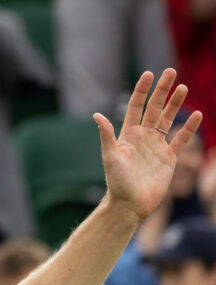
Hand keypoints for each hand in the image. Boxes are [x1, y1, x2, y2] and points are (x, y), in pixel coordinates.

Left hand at [94, 69, 203, 221]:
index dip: (142, 91)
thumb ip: (106, 136)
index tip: (148, 74)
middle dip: (162, 90)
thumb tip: (96, 115)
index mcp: (127, 135)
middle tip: (170, 71)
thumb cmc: (117, 182)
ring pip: (168, 120)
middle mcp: (143, 137)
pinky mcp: (169, 158)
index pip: (135, 107)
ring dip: (175, 104)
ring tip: (183, 87)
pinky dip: (189, 128)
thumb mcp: (110, 157)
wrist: (130, 204)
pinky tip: (197, 115)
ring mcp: (157, 146)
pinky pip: (181, 139)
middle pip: (154, 109)